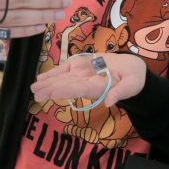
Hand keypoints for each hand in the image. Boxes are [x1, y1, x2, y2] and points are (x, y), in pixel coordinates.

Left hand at [31, 53, 145, 107]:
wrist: (132, 70)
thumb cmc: (134, 78)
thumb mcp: (133, 84)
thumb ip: (121, 93)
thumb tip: (109, 102)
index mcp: (98, 87)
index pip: (79, 89)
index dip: (65, 90)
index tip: (51, 93)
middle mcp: (86, 82)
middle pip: (66, 86)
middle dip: (50, 89)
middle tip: (35, 94)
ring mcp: (82, 74)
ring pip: (62, 79)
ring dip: (48, 83)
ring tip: (34, 88)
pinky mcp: (81, 66)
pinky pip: (65, 70)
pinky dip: (53, 74)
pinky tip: (41, 79)